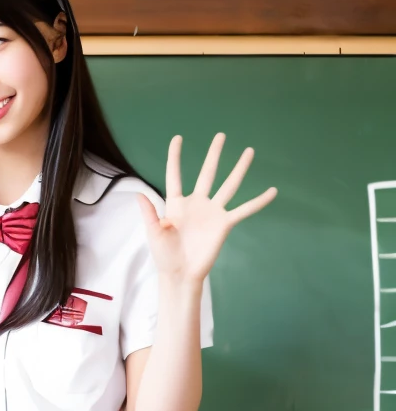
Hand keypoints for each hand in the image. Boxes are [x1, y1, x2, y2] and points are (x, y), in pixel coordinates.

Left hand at [137, 133, 276, 284]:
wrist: (180, 274)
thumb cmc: (164, 256)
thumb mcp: (153, 233)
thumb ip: (149, 213)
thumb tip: (137, 193)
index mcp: (177, 203)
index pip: (175, 175)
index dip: (175, 157)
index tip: (177, 138)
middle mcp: (197, 203)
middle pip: (207, 173)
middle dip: (214, 154)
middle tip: (221, 135)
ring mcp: (212, 212)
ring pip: (229, 185)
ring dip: (239, 168)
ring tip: (250, 151)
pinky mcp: (224, 224)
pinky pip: (244, 210)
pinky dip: (259, 201)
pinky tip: (273, 191)